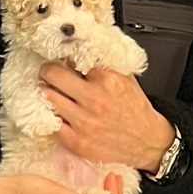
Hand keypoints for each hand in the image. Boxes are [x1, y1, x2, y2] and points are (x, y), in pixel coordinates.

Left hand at [40, 63, 174, 172]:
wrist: (146, 141)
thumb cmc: (134, 110)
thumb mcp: (125, 78)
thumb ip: (103, 64)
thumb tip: (79, 51)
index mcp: (107, 79)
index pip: (72, 59)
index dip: (64, 57)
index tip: (61, 58)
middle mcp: (94, 99)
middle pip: (53, 75)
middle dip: (47, 71)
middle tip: (47, 72)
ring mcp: (84, 122)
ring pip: (48, 98)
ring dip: (46, 92)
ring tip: (51, 91)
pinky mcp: (77, 141)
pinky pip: (52, 123)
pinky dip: (51, 116)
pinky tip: (57, 112)